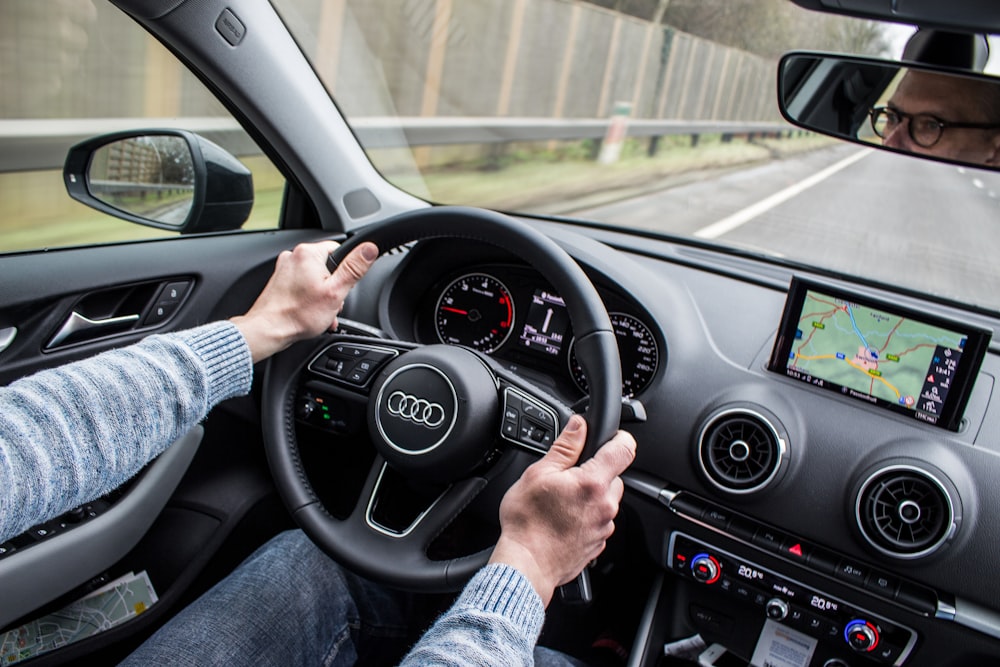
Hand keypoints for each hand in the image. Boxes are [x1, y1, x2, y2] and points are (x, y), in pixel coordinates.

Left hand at [231, 240, 378, 361]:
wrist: (268, 330)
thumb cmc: (297, 314)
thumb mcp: (335, 292)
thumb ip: (354, 268)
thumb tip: (369, 249)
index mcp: (308, 253)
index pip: (339, 250)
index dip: (346, 271)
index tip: (341, 286)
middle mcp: (294, 256)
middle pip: (327, 266)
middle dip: (333, 286)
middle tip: (329, 303)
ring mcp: (285, 269)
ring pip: (315, 278)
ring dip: (322, 295)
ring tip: (319, 312)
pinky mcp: (279, 281)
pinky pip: (302, 285)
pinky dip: (308, 298)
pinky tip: (309, 312)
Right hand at [489, 415, 635, 606]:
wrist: (526, 565)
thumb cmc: (527, 522)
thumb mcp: (539, 473)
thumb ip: (565, 447)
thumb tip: (579, 425)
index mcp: (593, 483)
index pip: (624, 449)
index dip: (619, 437)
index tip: (611, 436)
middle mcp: (605, 505)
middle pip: (615, 476)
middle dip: (597, 471)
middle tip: (569, 477)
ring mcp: (604, 526)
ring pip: (607, 500)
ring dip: (591, 496)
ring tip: (562, 502)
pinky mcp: (599, 543)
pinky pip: (600, 521)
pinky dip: (587, 516)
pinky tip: (564, 519)